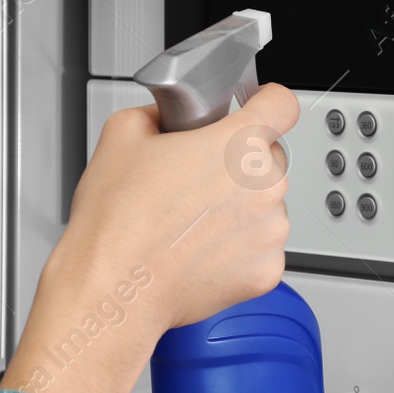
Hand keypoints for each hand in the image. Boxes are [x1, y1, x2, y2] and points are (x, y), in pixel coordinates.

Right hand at [0, 84, 298, 392]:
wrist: (112, 291)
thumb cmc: (116, 222)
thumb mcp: (122, 134)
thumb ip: (161, 110)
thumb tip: (171, 113)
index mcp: (239, 145)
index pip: (281, 104)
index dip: (266, 101)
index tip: (257, 108)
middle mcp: (265, 186)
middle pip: (269, 158)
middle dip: (239, 163)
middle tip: (196, 179)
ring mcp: (271, 231)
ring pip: (266, 204)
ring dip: (240, 208)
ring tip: (191, 221)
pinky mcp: (267, 270)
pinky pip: (261, 246)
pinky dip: (238, 248)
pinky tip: (200, 249)